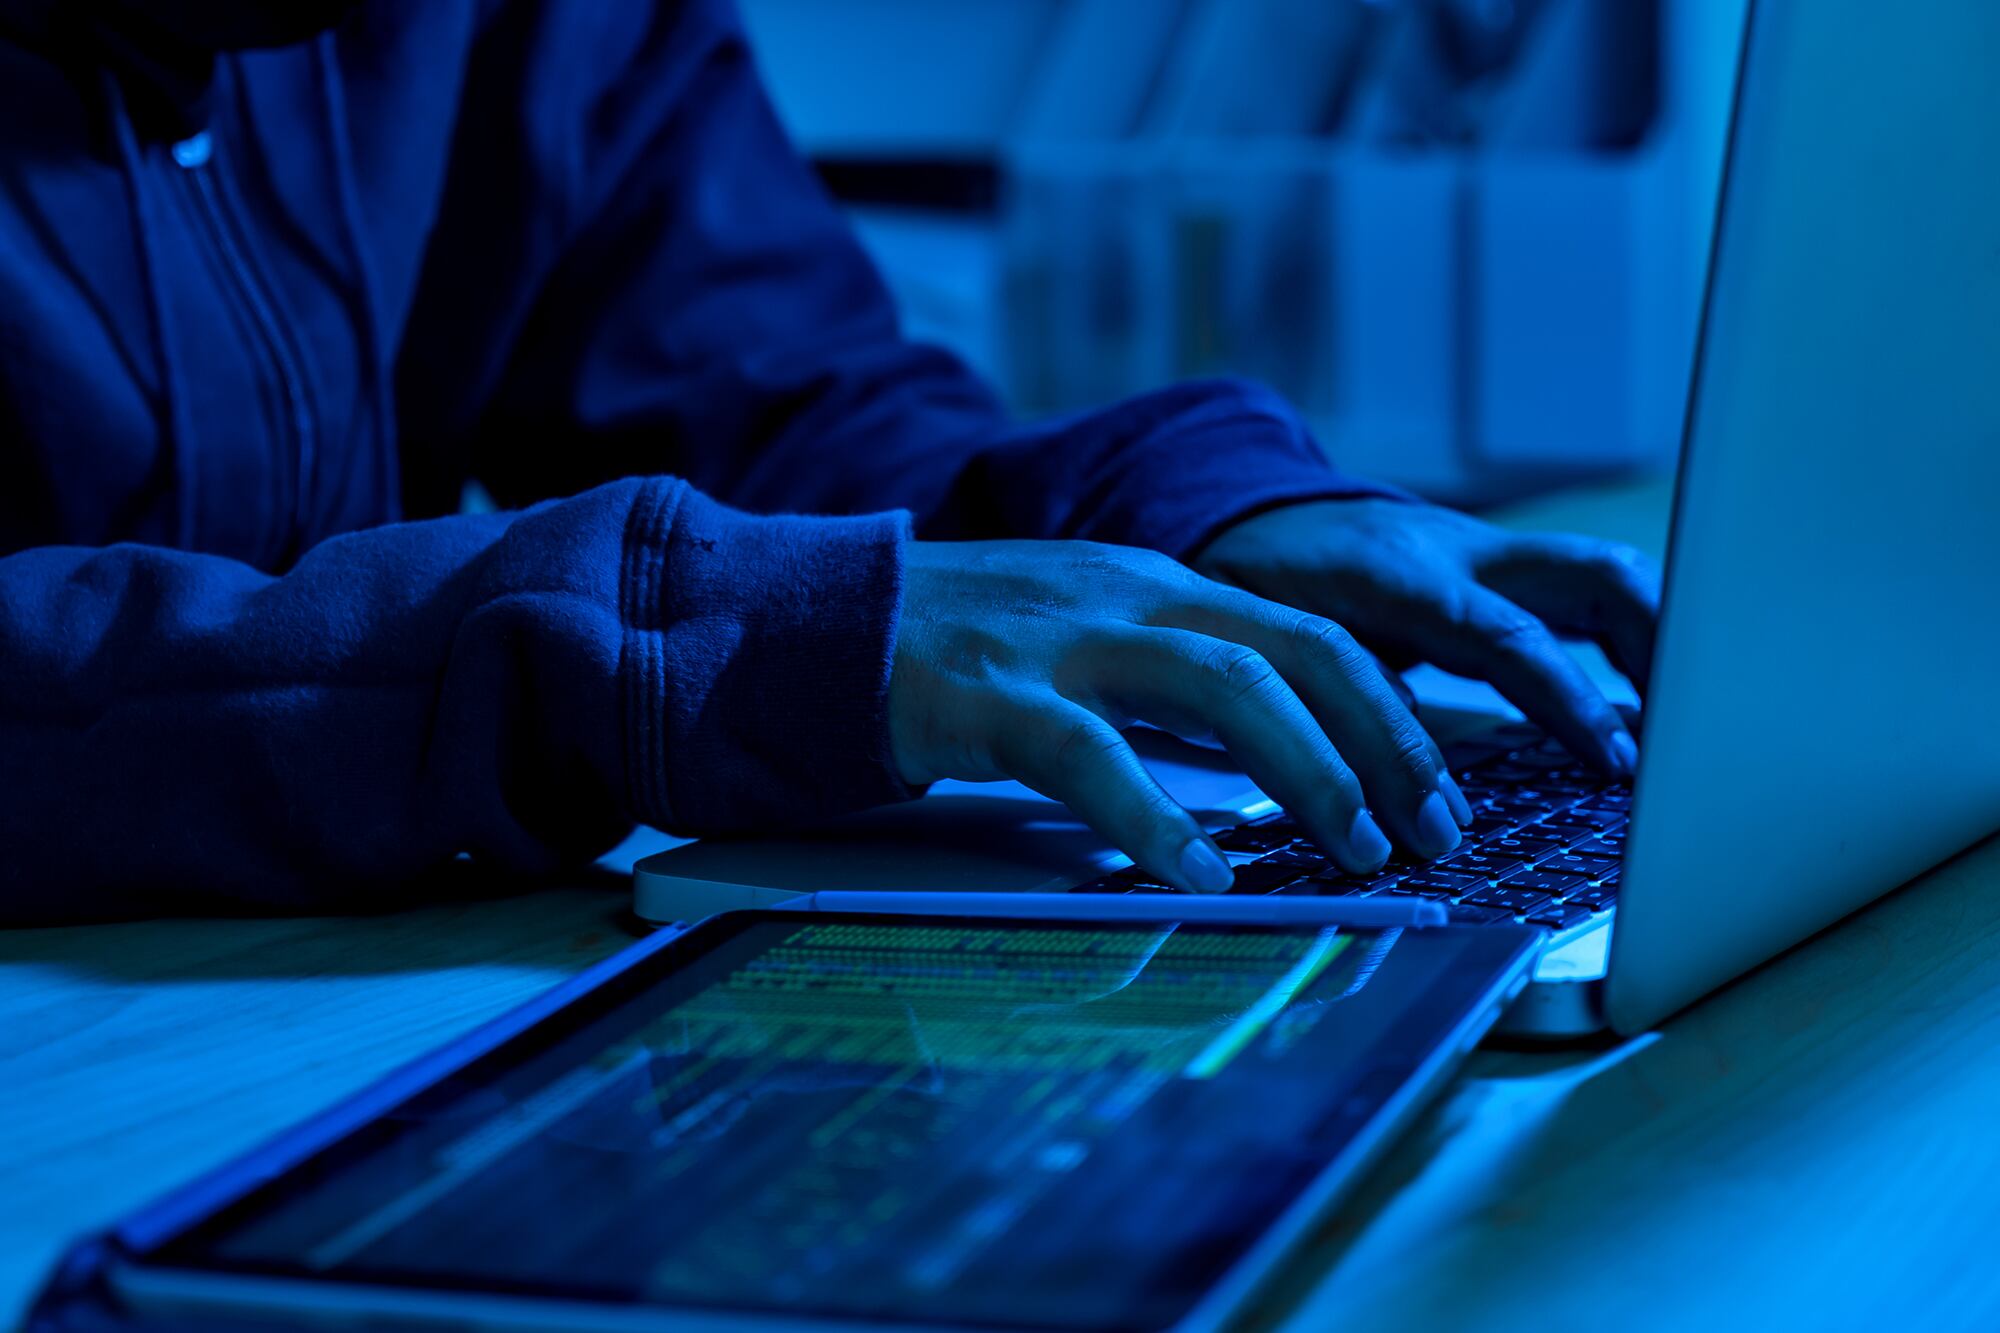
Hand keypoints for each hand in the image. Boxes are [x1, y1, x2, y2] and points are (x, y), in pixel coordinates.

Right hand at [890, 540, 1471, 892]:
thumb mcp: (1092, 641)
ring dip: (1306, 769)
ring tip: (1353, 847)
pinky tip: (1200, 873)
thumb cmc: (963, 648)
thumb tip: (1276, 763)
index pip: (1310, 634)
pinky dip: (1156, 817)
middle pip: (1293, 651)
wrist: (823, 620)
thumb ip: (1177, 688)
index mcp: (1159, 586)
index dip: (1389, 714)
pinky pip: (1090, 756)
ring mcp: (1062, 639)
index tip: (1437, 794)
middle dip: (1381, 742)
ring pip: (1220, 685)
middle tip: (1432, 830)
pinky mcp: (991, 695)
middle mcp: (1128, 597)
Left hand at [1194, 499, 1658, 774]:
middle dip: (1659, 646)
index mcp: (1399, 577)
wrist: (1255, 510)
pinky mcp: (1505, 566)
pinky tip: (1657, 703)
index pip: (1506, 635)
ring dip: (1662, 641)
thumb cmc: (1258, 589)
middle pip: (1591, 576)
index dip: (1568, 698)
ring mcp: (1490, 552)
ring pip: (1604, 574)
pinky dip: (1634, 640)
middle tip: (1694, 733)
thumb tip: (1394, 791)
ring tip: (1695, 725)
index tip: (1616, 760)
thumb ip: (1332, 704)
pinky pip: (1586, 592)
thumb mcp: (1272, 647)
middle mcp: (1460, 554)